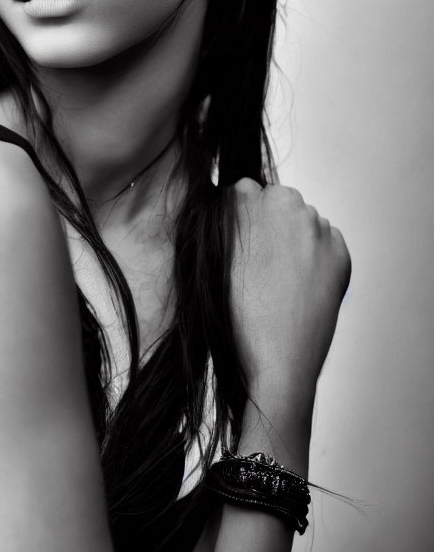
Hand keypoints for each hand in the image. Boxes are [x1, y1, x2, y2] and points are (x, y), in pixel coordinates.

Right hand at [227, 179, 350, 408]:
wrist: (276, 359)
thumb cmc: (235, 314)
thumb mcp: (212, 261)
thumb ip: (222, 224)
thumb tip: (231, 206)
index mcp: (245, 200)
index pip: (242, 192)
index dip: (241, 222)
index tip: (240, 246)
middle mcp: (284, 203)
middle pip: (278, 203)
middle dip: (271, 225)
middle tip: (261, 266)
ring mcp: (316, 225)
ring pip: (304, 223)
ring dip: (295, 241)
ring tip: (282, 282)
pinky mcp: (339, 249)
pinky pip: (327, 242)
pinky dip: (317, 258)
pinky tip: (301, 286)